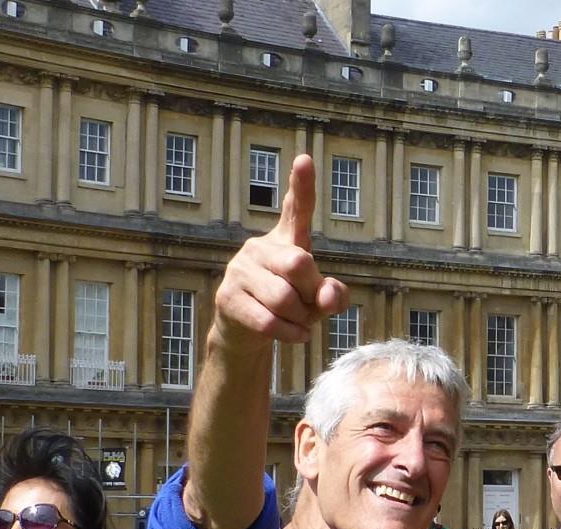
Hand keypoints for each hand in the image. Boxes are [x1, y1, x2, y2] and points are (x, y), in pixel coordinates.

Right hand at [211, 155, 347, 352]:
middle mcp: (259, 247)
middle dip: (312, 293)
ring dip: (301, 318)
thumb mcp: (318, 301)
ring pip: (284, 298)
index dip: (302, 186)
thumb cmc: (289, 309)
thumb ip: (333, 295)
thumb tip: (328, 296)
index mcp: (286, 241)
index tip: (305, 160)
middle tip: (311, 307)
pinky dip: (291, 334)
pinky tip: (296, 335)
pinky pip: (270, 320)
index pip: (297, 209)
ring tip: (299, 322)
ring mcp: (239, 270)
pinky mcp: (227, 297)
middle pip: (299, 264)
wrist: (246, 335)